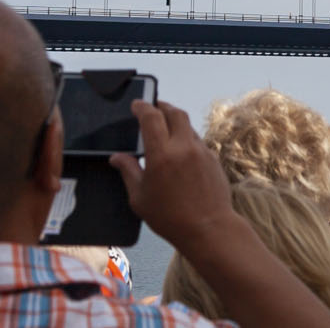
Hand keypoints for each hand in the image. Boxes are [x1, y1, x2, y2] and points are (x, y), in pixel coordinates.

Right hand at [111, 100, 237, 250]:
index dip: (143, 107)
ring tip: (164, 128)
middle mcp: (184, 147)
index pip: (152, 118)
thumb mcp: (139, 197)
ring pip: (188, 126)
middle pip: (175, 113)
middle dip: (162, 107)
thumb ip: (128, 171)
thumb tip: (116, 156)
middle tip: (152, 108)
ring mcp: (202, 151)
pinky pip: (197, 140)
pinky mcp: (213, 158)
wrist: (208, 226)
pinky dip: (186, 137)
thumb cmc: (168, 216)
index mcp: (162, 154)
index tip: (136, 104)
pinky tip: (179, 149)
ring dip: (175, 122)